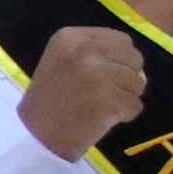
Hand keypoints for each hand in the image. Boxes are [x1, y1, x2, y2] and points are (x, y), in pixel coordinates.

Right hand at [18, 21, 149, 163]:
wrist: (34, 136)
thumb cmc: (48, 100)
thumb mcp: (61, 61)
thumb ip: (95, 53)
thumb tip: (137, 69)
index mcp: (70, 38)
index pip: (121, 40)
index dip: (120, 59)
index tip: (104, 74)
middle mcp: (85, 50)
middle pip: (134, 58)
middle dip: (127, 76)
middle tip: (106, 92)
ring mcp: (99, 75)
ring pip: (138, 82)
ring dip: (126, 97)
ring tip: (102, 106)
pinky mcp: (110, 100)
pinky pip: (135, 105)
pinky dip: (125, 115)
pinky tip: (104, 119)